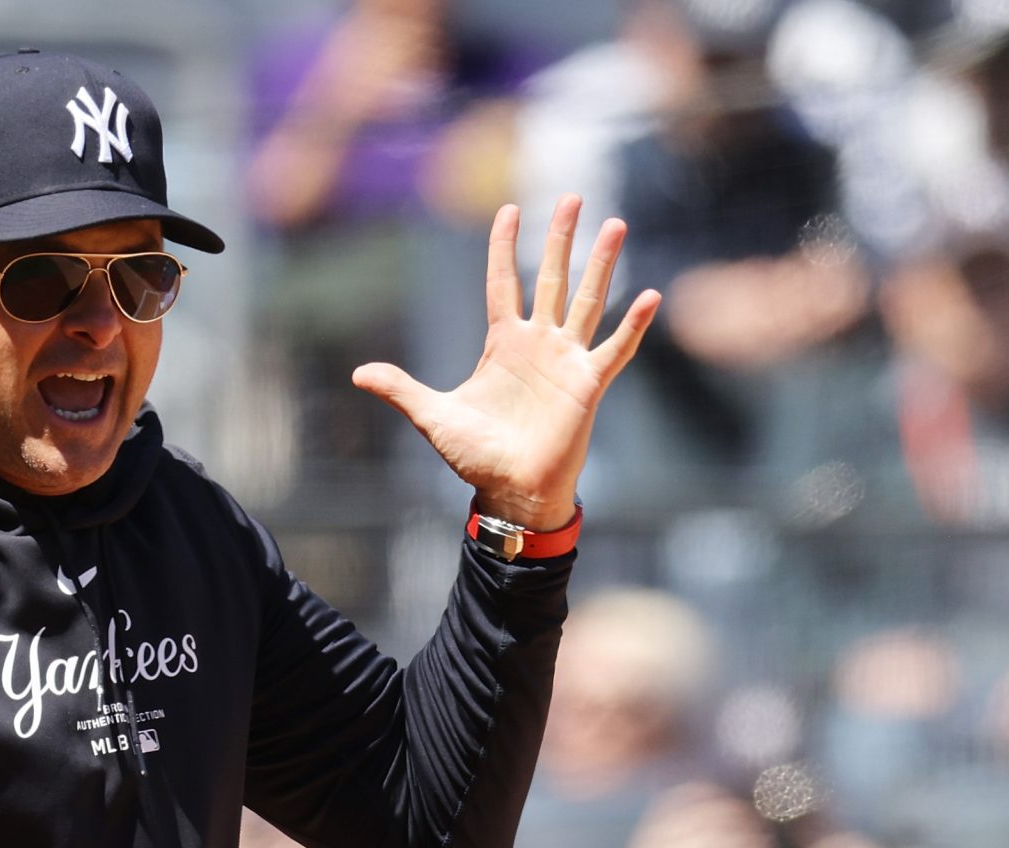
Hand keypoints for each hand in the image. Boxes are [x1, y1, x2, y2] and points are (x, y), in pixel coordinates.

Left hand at [353, 195, 659, 529]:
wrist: (510, 490)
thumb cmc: (475, 456)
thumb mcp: (433, 416)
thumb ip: (401, 389)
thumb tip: (357, 373)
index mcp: (502, 344)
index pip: (503, 282)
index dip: (504, 247)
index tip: (509, 209)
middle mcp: (538, 343)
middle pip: (551, 278)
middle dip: (561, 238)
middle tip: (572, 196)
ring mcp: (566, 360)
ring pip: (587, 300)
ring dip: (602, 263)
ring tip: (615, 224)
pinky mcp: (589, 383)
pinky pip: (615, 348)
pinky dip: (633, 324)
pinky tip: (651, 295)